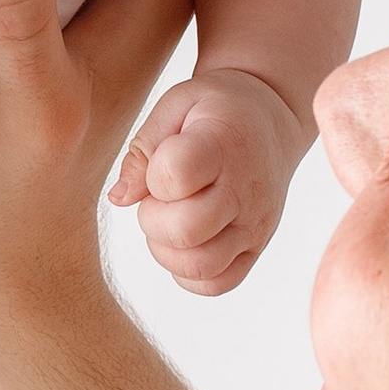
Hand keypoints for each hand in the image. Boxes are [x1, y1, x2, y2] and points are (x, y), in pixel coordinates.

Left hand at [109, 67, 309, 295]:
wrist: (269, 121)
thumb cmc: (213, 110)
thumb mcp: (176, 105)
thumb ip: (143, 149)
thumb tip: (119, 199)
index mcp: (222, 144)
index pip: (174, 176)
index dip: (153, 177)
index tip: (163, 164)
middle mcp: (244, 190)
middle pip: (185, 231)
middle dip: (152, 219)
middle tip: (160, 199)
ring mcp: (255, 224)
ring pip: (200, 266)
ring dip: (167, 250)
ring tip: (171, 221)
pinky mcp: (257, 248)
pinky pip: (218, 284)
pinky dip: (189, 274)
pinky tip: (186, 243)